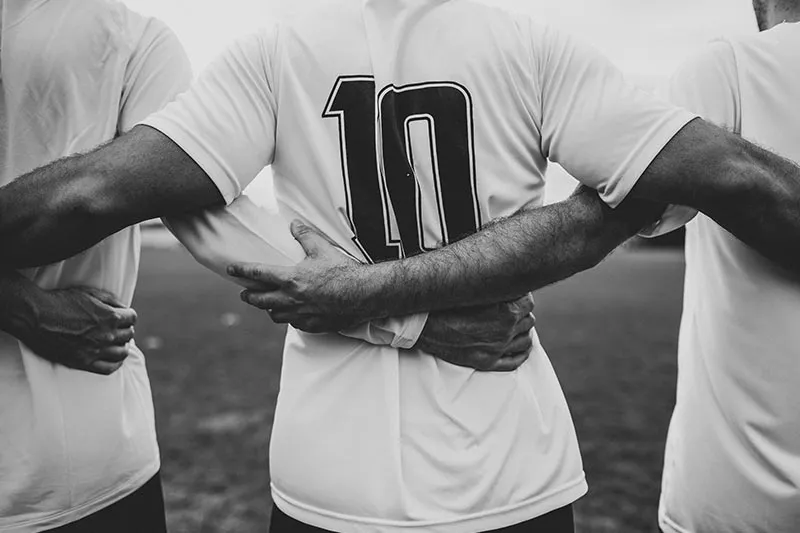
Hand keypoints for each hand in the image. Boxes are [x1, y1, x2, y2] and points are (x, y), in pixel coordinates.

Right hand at [20, 287, 136, 374]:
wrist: (35, 317)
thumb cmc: (61, 301)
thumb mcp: (90, 293)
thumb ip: (111, 301)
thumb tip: (124, 308)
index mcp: (111, 316)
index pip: (133, 318)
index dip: (128, 316)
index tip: (124, 317)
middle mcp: (107, 335)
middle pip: (128, 335)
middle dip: (125, 329)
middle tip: (118, 329)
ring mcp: (96, 350)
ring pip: (122, 353)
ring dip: (122, 346)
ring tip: (116, 343)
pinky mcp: (84, 362)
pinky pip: (108, 368)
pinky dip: (115, 364)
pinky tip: (113, 359)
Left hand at [228, 220, 369, 332]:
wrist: (364, 294)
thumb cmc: (344, 270)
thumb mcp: (322, 248)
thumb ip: (304, 236)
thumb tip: (294, 224)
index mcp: (291, 278)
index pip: (258, 273)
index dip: (242, 271)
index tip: (231, 269)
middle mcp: (291, 299)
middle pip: (260, 300)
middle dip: (249, 295)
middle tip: (244, 292)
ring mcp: (301, 314)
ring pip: (274, 315)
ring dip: (268, 308)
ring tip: (267, 303)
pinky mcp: (312, 324)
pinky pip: (293, 324)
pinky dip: (289, 318)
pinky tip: (291, 314)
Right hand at [414, 294, 534, 371]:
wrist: (422, 325)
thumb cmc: (445, 303)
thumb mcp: (473, 289)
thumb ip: (495, 286)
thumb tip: (508, 278)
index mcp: (506, 311)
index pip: (528, 303)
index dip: (522, 296)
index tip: (514, 295)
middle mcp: (505, 331)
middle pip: (528, 321)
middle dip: (522, 314)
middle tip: (511, 308)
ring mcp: (496, 349)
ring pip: (525, 341)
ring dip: (522, 332)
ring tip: (515, 326)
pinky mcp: (487, 362)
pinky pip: (515, 361)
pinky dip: (521, 353)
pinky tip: (519, 346)